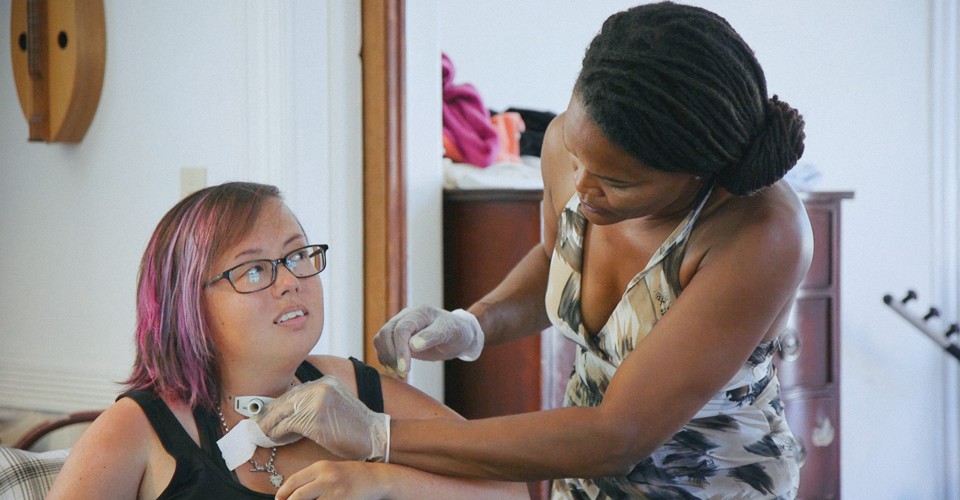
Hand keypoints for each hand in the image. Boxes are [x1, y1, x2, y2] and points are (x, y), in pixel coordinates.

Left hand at [253, 375, 388, 461]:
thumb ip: (315, 402)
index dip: (277, 404)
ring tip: (262, 433)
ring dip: (270, 425)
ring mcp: (318, 402)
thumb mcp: (335, 404)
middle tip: (257, 424)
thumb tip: (288, 412)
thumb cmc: (355, 426)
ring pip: (284, 413)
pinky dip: (277, 432)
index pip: (294, 392)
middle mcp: (320, 387)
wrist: (374, 436)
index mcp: (326, 382)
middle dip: (269, 414)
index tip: (265, 413)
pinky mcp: (315, 419)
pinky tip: (273, 438)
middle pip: (286, 400)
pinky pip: (288, 425)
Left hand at [276, 460, 386, 499]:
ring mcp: (334, 492)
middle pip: (297, 496)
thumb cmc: (351, 475)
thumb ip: (312, 479)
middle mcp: (325, 478)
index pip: (293, 481)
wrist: (375, 478)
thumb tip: (292, 493)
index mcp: (320, 467)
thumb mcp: (330, 470)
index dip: (282, 493)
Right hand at [374, 305, 484, 376]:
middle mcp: (406, 316)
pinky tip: (396, 369)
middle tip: (403, 373)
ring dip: (386, 358)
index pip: (401, 329)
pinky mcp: (396, 336)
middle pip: (386, 333)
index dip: (400, 350)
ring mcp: (399, 325)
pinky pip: (382, 346)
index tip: (404, 369)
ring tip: (400, 373)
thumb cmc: (456, 332)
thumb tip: (412, 345)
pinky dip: (385, 359)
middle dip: (391, 356)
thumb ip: (432, 336)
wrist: (457, 334)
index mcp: (420, 312)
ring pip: (380, 339)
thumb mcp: (450, 333)